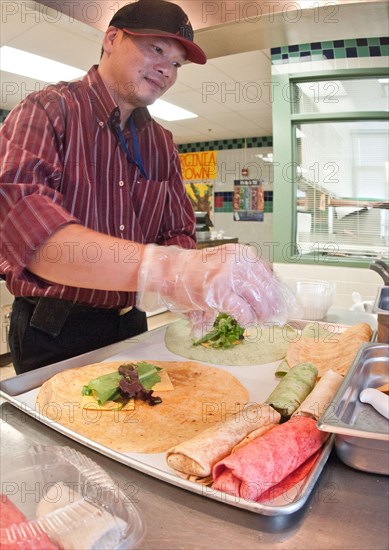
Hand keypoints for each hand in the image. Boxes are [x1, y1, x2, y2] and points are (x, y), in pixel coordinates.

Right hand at [136, 243, 298, 331]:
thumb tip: (264, 294)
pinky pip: (242, 309)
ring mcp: (229, 277)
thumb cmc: (195, 270)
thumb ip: (244, 274)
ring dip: (261, 314)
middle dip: (273, 306)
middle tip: (274, 317)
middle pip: (267, 288)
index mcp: (242, 254)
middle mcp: (239, 262)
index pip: (269, 273)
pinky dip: (247, 318)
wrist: (169, 270)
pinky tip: (245, 321)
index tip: (282, 302)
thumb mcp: (225, 262)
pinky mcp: (219, 292)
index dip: (277, 291)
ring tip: (259, 320)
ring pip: (258, 299)